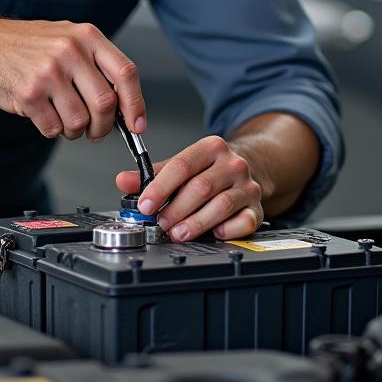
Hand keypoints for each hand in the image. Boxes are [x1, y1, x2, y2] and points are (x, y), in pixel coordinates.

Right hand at [0, 17, 145, 140]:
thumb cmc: (25, 44)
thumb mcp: (67, 37)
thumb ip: (95, 63)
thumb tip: (125, 103)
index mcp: (86, 36)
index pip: (126, 73)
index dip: (136, 104)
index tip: (137, 124)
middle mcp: (70, 51)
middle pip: (106, 103)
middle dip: (104, 126)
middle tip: (95, 131)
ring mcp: (48, 73)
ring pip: (80, 121)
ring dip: (75, 131)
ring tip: (64, 120)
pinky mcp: (28, 94)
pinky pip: (53, 128)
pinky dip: (52, 130)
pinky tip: (43, 115)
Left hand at [115, 135, 263, 240]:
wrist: (250, 168)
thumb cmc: (209, 170)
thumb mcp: (181, 166)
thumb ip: (151, 175)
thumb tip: (124, 181)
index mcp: (211, 147)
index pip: (181, 166)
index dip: (160, 188)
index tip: (146, 205)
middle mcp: (232, 164)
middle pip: (200, 188)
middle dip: (176, 209)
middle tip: (161, 223)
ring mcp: (248, 186)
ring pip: (221, 206)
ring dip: (196, 223)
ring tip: (178, 233)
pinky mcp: (258, 208)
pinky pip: (244, 222)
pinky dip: (228, 230)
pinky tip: (214, 234)